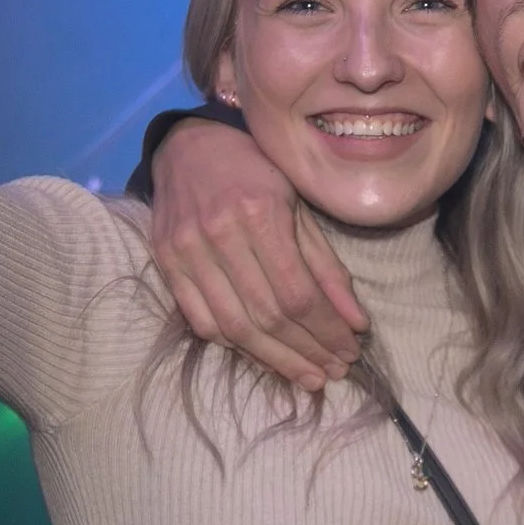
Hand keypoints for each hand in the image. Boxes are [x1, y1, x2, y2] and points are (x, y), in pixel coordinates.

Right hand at [148, 118, 367, 390]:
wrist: (190, 147)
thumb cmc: (257, 174)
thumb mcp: (301, 208)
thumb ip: (328, 267)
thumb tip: (357, 324)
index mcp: (260, 213)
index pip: (298, 293)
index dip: (326, 331)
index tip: (350, 352)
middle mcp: (219, 234)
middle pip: (268, 315)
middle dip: (307, 351)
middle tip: (334, 372)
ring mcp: (186, 252)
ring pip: (234, 327)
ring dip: (275, 360)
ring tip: (308, 376)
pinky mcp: (166, 265)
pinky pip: (201, 322)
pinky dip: (236, 347)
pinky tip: (266, 356)